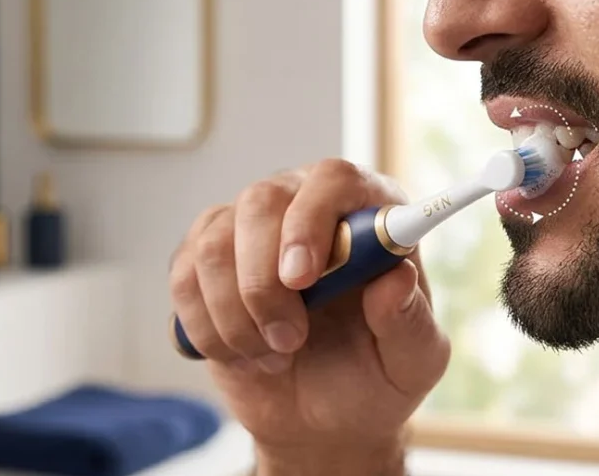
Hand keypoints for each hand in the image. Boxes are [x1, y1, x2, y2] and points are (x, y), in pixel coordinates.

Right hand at [169, 159, 450, 467]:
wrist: (325, 419)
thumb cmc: (375, 377)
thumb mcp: (413, 362)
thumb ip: (410, 322)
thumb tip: (396, 277)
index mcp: (368, 215)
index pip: (333, 180)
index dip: (311, 220)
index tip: (302, 278)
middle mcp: (306, 206)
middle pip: (261, 201)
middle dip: (265, 282)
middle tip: (292, 339)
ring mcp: (251, 230)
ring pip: (214, 242)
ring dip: (236, 313)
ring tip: (275, 355)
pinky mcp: (207, 262)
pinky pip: (185, 276)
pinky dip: (208, 328)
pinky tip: (243, 354)